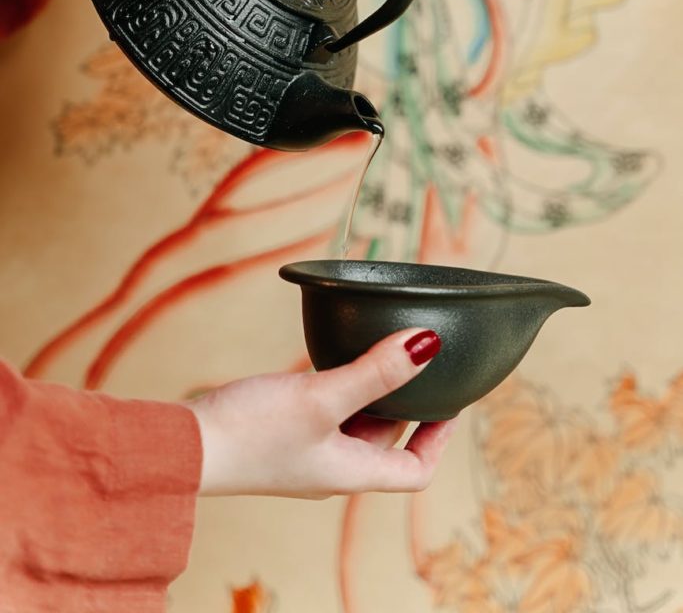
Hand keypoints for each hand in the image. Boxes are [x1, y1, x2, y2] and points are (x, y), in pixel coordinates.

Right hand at [185, 328, 454, 498]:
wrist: (186, 445)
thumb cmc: (252, 432)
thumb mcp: (322, 397)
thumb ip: (375, 372)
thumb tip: (427, 345)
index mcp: (351, 471)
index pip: (415, 470)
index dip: (439, 438)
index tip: (449, 400)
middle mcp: (333, 466)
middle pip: (386, 440)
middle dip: (406, 403)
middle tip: (417, 361)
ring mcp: (305, 451)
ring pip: (354, 421)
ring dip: (371, 390)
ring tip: (380, 350)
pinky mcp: (281, 433)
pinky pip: (324, 410)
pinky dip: (337, 385)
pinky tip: (331, 356)